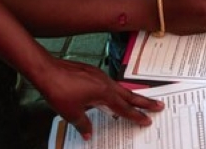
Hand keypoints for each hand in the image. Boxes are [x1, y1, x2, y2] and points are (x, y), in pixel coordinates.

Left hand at [31, 57, 163, 133]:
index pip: (124, 108)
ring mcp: (99, 76)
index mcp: (104, 94)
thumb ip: (83, 124)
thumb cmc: (59, 91)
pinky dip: (115, 90)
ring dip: (130, 95)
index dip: (136, 116)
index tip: (148, 120)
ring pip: (120, 88)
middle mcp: (105, 83)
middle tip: (159, 105)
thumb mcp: (71, 113)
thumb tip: (89, 134)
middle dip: (144, 102)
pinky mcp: (92, 72)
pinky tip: (111, 94)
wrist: (46, 71)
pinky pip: (109, 83)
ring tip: (140, 100)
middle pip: (129, 95)